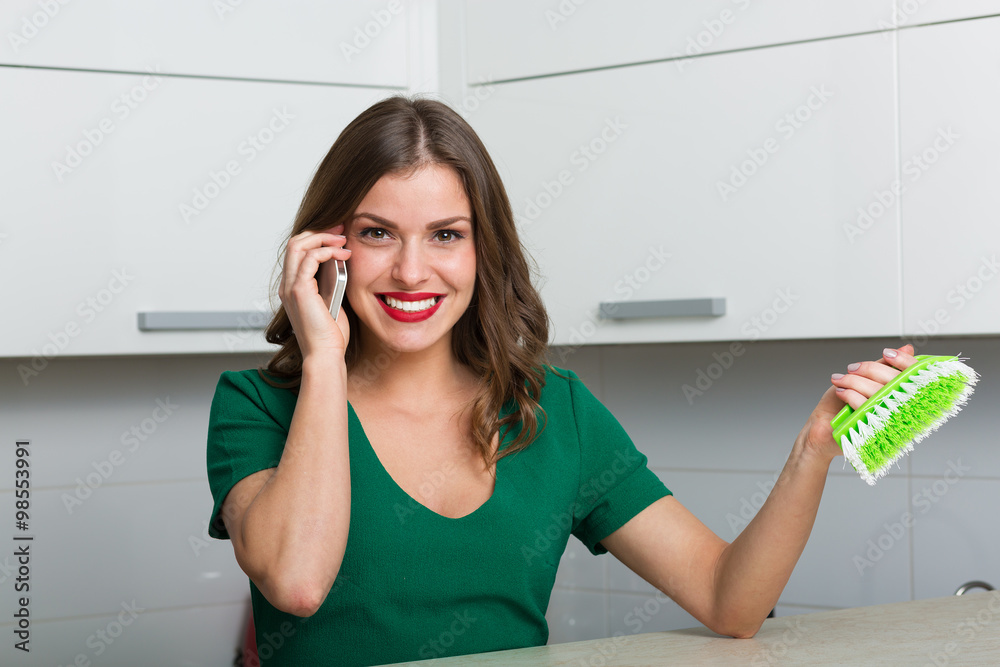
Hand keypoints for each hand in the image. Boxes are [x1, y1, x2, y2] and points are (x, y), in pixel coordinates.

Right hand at [277, 224, 352, 359]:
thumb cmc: (331, 334)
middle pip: (295, 242)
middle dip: (319, 231)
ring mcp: (290, 287)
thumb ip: (330, 281)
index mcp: (293, 287)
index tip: (337, 235)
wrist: (326, 354)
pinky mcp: (299, 291)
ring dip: (323, 237)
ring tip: (343, 240)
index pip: (297, 252)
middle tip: (341, 230)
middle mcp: (287, 285)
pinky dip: (326, 251)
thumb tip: (340, 261)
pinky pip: (309, 258)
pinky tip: (343, 255)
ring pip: (298, 245)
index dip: (316, 238)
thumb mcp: (332, 300)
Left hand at [799, 344, 917, 461]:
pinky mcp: (873, 430)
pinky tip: (841, 392)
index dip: (903, 362)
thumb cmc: (843, 405)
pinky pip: (864, 406)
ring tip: (841, 381)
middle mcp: (901, 410)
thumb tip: (907, 349)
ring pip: (876, 392)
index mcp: (905, 397)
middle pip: (894, 381)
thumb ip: (885, 366)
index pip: (915, 377)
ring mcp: (888, 421)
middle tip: (852, 368)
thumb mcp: (866, 380)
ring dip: (853, 381)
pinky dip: (849, 394)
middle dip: (868, 369)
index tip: (887, 353)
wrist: (824, 427)